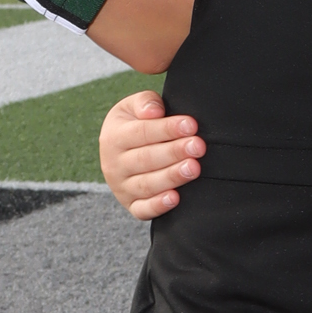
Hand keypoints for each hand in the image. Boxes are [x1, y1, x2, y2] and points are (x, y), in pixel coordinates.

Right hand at [100, 91, 204, 219]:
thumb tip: (155, 112)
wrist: (124, 152)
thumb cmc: (135, 125)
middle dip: (174, 152)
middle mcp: (113, 165)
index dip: (167, 129)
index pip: (141, 133)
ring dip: (171, 177)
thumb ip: (144, 102)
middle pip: (146, 159)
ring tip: (193, 168)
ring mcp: (121, 188)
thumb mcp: (133, 107)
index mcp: (114, 137)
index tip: (191, 125)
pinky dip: (158, 206)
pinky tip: (175, 198)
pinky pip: (143, 210)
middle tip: (198, 146)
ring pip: (147, 185)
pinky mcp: (132, 206)